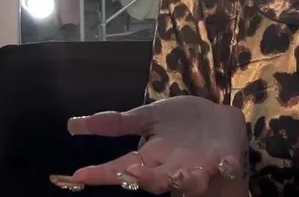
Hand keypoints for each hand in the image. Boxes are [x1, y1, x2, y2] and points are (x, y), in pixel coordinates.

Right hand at [66, 96, 247, 194]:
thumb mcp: (147, 117)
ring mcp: (199, 166)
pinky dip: (225, 167)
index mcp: (151, 157)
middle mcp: (172, 168)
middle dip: (144, 179)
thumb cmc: (180, 122)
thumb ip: (117, 123)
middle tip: (132, 174)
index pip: (122, 168)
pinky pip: (226, 167)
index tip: (79, 175)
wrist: (219, 117)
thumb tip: (73, 124)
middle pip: (154, 181)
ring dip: (183, 180)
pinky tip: (224, 164)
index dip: (102, 174)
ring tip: (179, 174)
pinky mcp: (225, 159)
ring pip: (188, 181)